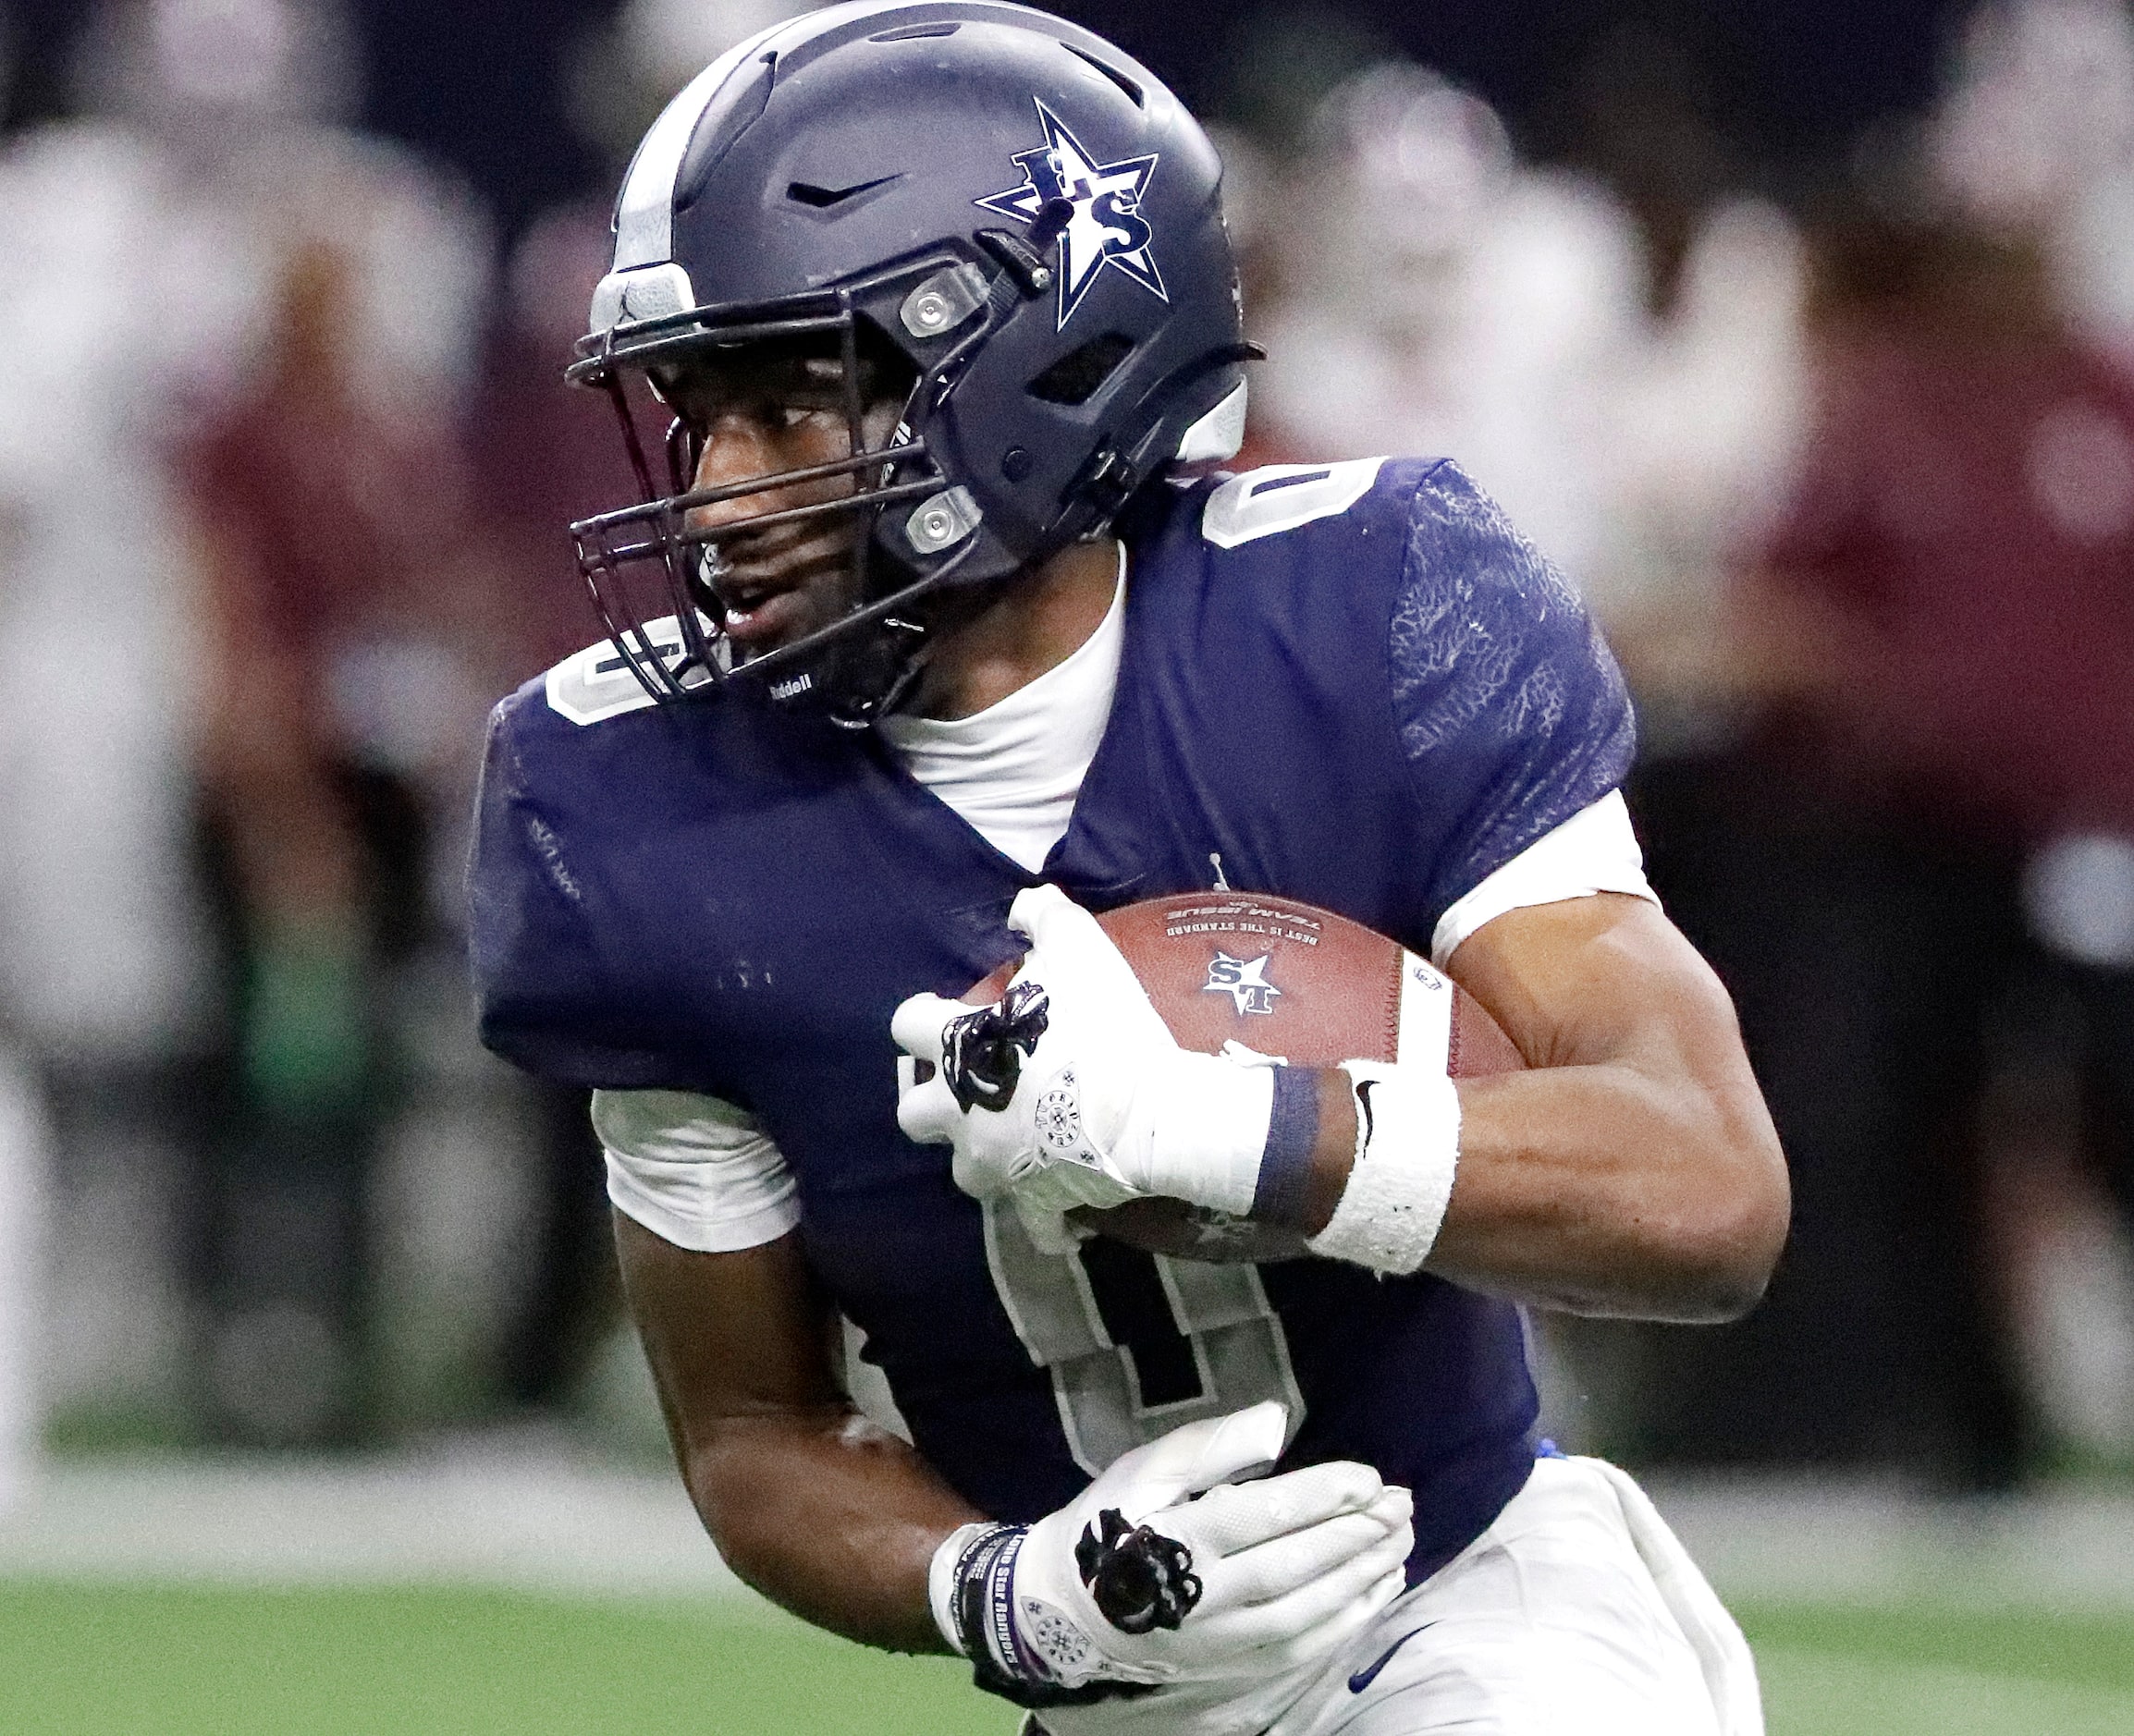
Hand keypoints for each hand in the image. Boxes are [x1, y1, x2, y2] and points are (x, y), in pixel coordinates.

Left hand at [893, 886, 1274, 1239]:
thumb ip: (1045, 916)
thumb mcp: (1081, 948)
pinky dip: (1045, 1219)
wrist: (1156, 1110)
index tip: (953, 1010)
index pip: (906, 1024)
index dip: (924, 1014)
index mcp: (959, 1049)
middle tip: (972, 1083)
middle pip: (911, 1112)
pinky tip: (1061, 1202)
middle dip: (932, 1098)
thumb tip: (1022, 906)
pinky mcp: (1032, 1201)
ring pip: (961, 1169)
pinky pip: (1032, 1225)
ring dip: (979, 1152)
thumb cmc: (1108, 1027)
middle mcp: (959, 1111)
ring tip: (1013, 1136)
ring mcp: (993, 1162)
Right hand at [929, 1401, 1412, 1704]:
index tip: (1369, 1476)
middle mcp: (1199, 1595)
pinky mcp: (1229, 1667)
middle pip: (1291, 1567)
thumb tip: (1276, 1423)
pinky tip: (1380, 1589)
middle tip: (1402, 1505)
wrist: (1065, 1607)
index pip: (1260, 1516)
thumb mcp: (1148, 1466)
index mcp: (1174, 1535)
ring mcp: (1217, 1640)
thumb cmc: (1111, 1519)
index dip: (1319, 1497)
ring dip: (1360, 1578)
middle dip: (1354, 1536)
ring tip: (1401, 1541)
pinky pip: (1298, 1650)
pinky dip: (1347, 1622)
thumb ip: (1212, 1445)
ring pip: (1302, 1614)